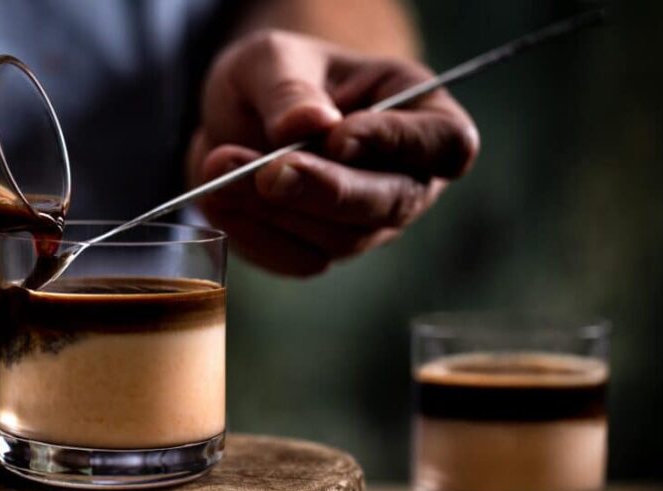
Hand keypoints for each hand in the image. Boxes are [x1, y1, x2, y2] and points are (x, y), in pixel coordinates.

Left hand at [189, 30, 478, 275]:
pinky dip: (254, 233)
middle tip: (269, 173)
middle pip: (393, 203)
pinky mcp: (322, 251)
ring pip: (340, 237)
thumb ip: (288, 87)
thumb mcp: (271, 58)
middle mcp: (407, 177)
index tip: (338, 136)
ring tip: (219, 167)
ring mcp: (367, 223)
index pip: (445, 143)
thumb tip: (309, 125)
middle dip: (328, 190)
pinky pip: (298, 259)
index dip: (398, 144)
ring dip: (276, 210)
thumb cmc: (274, 77)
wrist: (240, 117)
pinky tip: (218, 199)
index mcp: (421, 113)